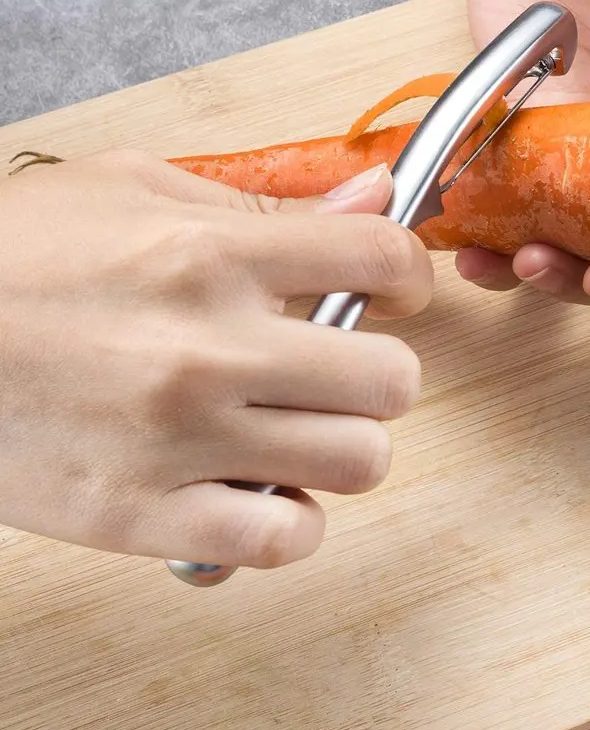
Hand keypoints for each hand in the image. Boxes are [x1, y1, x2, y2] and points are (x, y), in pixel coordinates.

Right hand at [0, 152, 431, 567]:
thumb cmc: (17, 254)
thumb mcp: (138, 191)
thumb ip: (268, 205)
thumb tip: (373, 197)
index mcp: (212, 255)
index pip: (382, 262)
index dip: (410, 276)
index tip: (394, 291)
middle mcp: (208, 348)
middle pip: (393, 381)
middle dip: (381, 373)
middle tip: (340, 367)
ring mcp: (179, 439)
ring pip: (358, 462)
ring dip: (344, 445)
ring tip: (297, 425)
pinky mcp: (141, 516)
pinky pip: (280, 539)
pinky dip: (289, 519)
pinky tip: (259, 486)